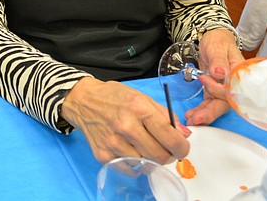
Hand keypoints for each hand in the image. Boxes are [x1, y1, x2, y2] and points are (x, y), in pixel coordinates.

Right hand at [61, 78, 190, 164]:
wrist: (82, 100)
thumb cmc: (113, 97)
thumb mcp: (142, 97)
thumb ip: (165, 115)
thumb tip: (184, 134)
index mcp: (139, 109)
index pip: (171, 138)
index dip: (182, 148)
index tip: (182, 148)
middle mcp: (126, 126)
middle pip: (160, 156)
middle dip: (168, 155)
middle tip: (164, 149)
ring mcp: (113, 142)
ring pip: (146, 165)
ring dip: (150, 159)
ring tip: (144, 147)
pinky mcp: (103, 154)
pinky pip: (130, 170)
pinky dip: (135, 165)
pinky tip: (131, 152)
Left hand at [185, 28, 243, 125]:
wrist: (214, 40)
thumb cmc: (219, 42)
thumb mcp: (217, 48)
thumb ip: (218, 60)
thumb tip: (219, 72)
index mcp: (239, 75)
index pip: (232, 89)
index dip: (218, 90)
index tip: (205, 80)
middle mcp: (233, 86)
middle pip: (224, 103)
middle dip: (210, 113)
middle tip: (196, 120)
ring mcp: (223, 90)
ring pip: (215, 106)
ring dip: (203, 115)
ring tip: (191, 121)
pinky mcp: (213, 91)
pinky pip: (208, 103)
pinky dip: (200, 110)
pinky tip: (191, 116)